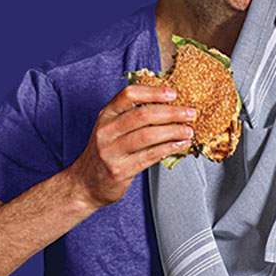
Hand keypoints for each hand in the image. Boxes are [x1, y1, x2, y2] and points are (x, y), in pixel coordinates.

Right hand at [69, 85, 195, 207]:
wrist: (85, 183)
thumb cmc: (107, 151)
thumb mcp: (112, 128)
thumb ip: (134, 116)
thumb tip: (170, 107)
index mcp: (106, 115)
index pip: (128, 95)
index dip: (153, 92)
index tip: (173, 94)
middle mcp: (106, 130)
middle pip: (142, 115)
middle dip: (171, 113)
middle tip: (190, 113)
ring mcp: (112, 151)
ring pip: (148, 135)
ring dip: (173, 131)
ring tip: (188, 130)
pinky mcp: (120, 169)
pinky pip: (149, 156)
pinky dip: (168, 148)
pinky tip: (180, 145)